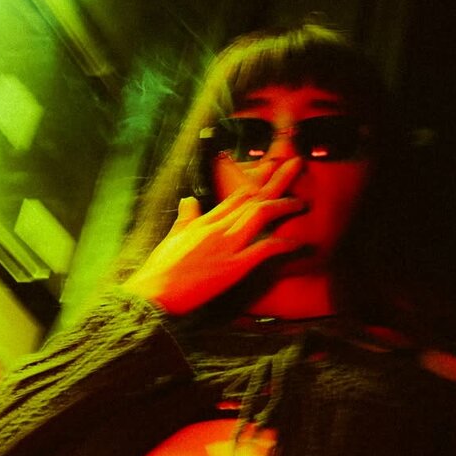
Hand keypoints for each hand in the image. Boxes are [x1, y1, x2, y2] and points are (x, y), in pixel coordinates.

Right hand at [122, 158, 305, 314]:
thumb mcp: (173, 237)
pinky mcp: (232, 267)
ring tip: (301, 202)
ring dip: (283, 205)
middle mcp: (217, 228)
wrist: (155, 292)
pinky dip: (282, 245)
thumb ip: (185, 217)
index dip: (257, 180)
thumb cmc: (161, 269)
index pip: (236, 195)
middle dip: (277, 179)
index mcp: (204, 221)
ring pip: (260, 215)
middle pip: (252, 196)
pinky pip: (263, 250)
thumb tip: (189, 200)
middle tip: (295, 164)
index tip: (272, 169)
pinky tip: (297, 242)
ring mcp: (226, 246)